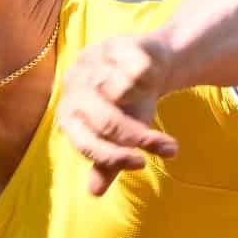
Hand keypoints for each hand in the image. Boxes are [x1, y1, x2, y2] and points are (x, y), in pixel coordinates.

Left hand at [55, 33, 178, 194]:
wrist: (152, 66)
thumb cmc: (130, 106)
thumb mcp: (120, 138)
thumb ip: (107, 162)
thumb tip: (94, 192)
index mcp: (69, 113)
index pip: (86, 142)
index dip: (112, 156)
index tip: (141, 164)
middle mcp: (74, 87)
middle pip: (105, 120)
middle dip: (138, 137)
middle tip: (168, 148)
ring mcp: (91, 63)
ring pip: (121, 92)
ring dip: (146, 105)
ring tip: (156, 104)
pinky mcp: (113, 45)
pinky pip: (136, 69)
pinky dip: (150, 79)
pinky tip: (153, 79)